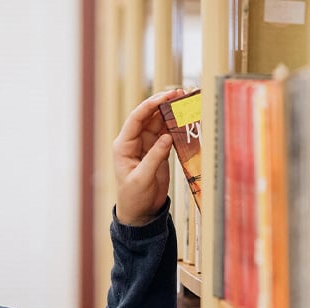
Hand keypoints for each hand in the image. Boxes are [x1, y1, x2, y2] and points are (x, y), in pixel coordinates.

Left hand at [114, 89, 187, 225]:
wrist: (140, 212)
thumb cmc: (134, 197)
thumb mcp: (143, 178)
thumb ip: (155, 157)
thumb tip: (167, 137)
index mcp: (124, 145)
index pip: (136, 119)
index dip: (150, 105)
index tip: (165, 97)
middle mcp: (134, 142)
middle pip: (148, 116)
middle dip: (162, 104)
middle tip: (179, 94)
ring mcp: (147, 145)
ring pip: (159, 123)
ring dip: (170, 112)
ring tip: (185, 101)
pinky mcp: (158, 151)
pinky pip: (167, 133)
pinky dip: (176, 126)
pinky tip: (185, 118)